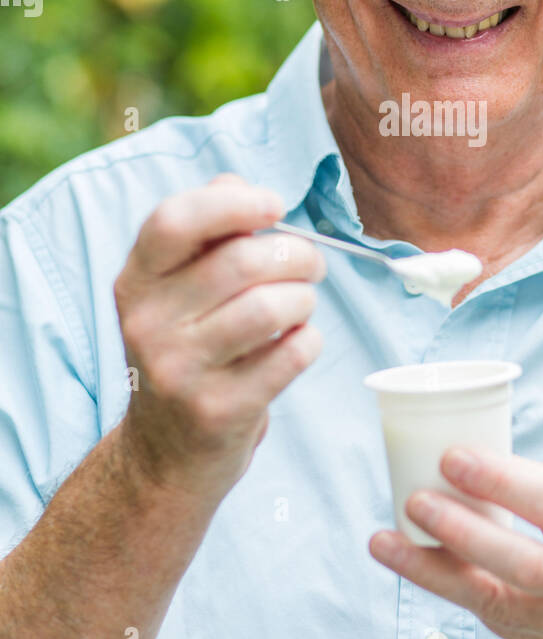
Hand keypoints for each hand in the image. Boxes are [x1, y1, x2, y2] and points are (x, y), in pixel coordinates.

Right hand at [114, 173, 325, 496]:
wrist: (165, 451)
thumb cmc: (189, 347)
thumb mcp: (178, 288)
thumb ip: (209, 230)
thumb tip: (243, 187)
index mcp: (135, 281)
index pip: (173, 221)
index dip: (234, 204)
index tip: (275, 205)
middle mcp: (147, 324)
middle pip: (242, 261)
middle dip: (297, 255)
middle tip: (311, 265)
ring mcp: (178, 371)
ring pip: (270, 307)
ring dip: (305, 298)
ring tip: (302, 304)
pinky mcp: (217, 411)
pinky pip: (290, 355)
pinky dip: (309, 340)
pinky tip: (297, 342)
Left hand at [369, 447, 542, 638]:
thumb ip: (542, 484)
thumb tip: (465, 463)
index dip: (502, 484)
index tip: (450, 458)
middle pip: (526, 564)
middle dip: (463, 532)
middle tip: (415, 500)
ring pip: (496, 602)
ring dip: (433, 570)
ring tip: (384, 541)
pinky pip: (492, 618)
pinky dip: (451, 587)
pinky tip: (417, 562)